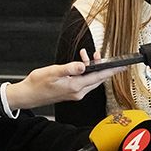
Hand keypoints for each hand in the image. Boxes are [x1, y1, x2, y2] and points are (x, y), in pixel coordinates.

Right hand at [10, 49, 124, 109]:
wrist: (28, 95)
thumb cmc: (37, 84)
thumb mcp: (53, 72)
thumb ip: (69, 68)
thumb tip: (83, 65)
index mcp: (75, 87)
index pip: (99, 77)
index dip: (112, 71)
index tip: (122, 67)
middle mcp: (78, 92)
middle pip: (97, 78)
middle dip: (102, 66)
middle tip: (102, 55)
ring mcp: (75, 93)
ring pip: (90, 79)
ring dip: (91, 67)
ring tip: (87, 55)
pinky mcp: (71, 92)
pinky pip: (83, 81)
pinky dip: (84, 71)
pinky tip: (78, 63)